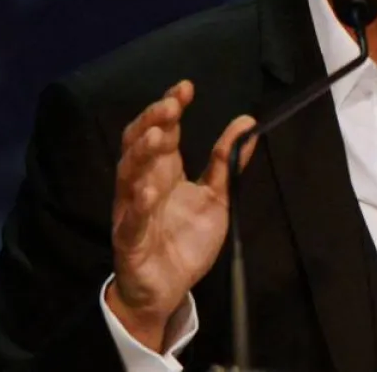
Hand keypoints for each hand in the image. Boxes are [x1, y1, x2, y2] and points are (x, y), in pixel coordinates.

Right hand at [105, 80, 256, 350]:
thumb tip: (248, 121)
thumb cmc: (185, 240)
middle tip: (171, 104)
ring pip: (128, 175)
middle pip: (139, 144)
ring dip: (142, 154)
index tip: (185, 88)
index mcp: (162, 171)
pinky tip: (148, 192)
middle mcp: (142, 184)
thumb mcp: (216, 197)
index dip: (170, 108)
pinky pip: (131, 221)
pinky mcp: (130, 241)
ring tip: (158, 136)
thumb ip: (226, 161)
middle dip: (153, 121)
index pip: (162, 130)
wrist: (167, 290)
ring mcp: (132, 211)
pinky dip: (138, 206)